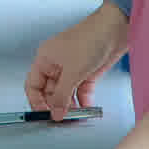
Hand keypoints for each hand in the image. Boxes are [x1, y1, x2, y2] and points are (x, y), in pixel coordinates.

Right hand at [27, 3, 129, 121]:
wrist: (115, 28)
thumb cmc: (90, 39)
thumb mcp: (72, 71)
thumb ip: (62, 95)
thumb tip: (55, 114)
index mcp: (45, 59)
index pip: (33, 85)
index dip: (36, 102)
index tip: (45, 115)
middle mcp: (56, 65)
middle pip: (49, 92)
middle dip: (55, 106)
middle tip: (63, 120)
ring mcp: (72, 70)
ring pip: (66, 94)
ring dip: (70, 106)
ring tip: (76, 117)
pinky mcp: (86, 73)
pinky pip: (81, 92)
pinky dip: (83, 101)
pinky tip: (87, 109)